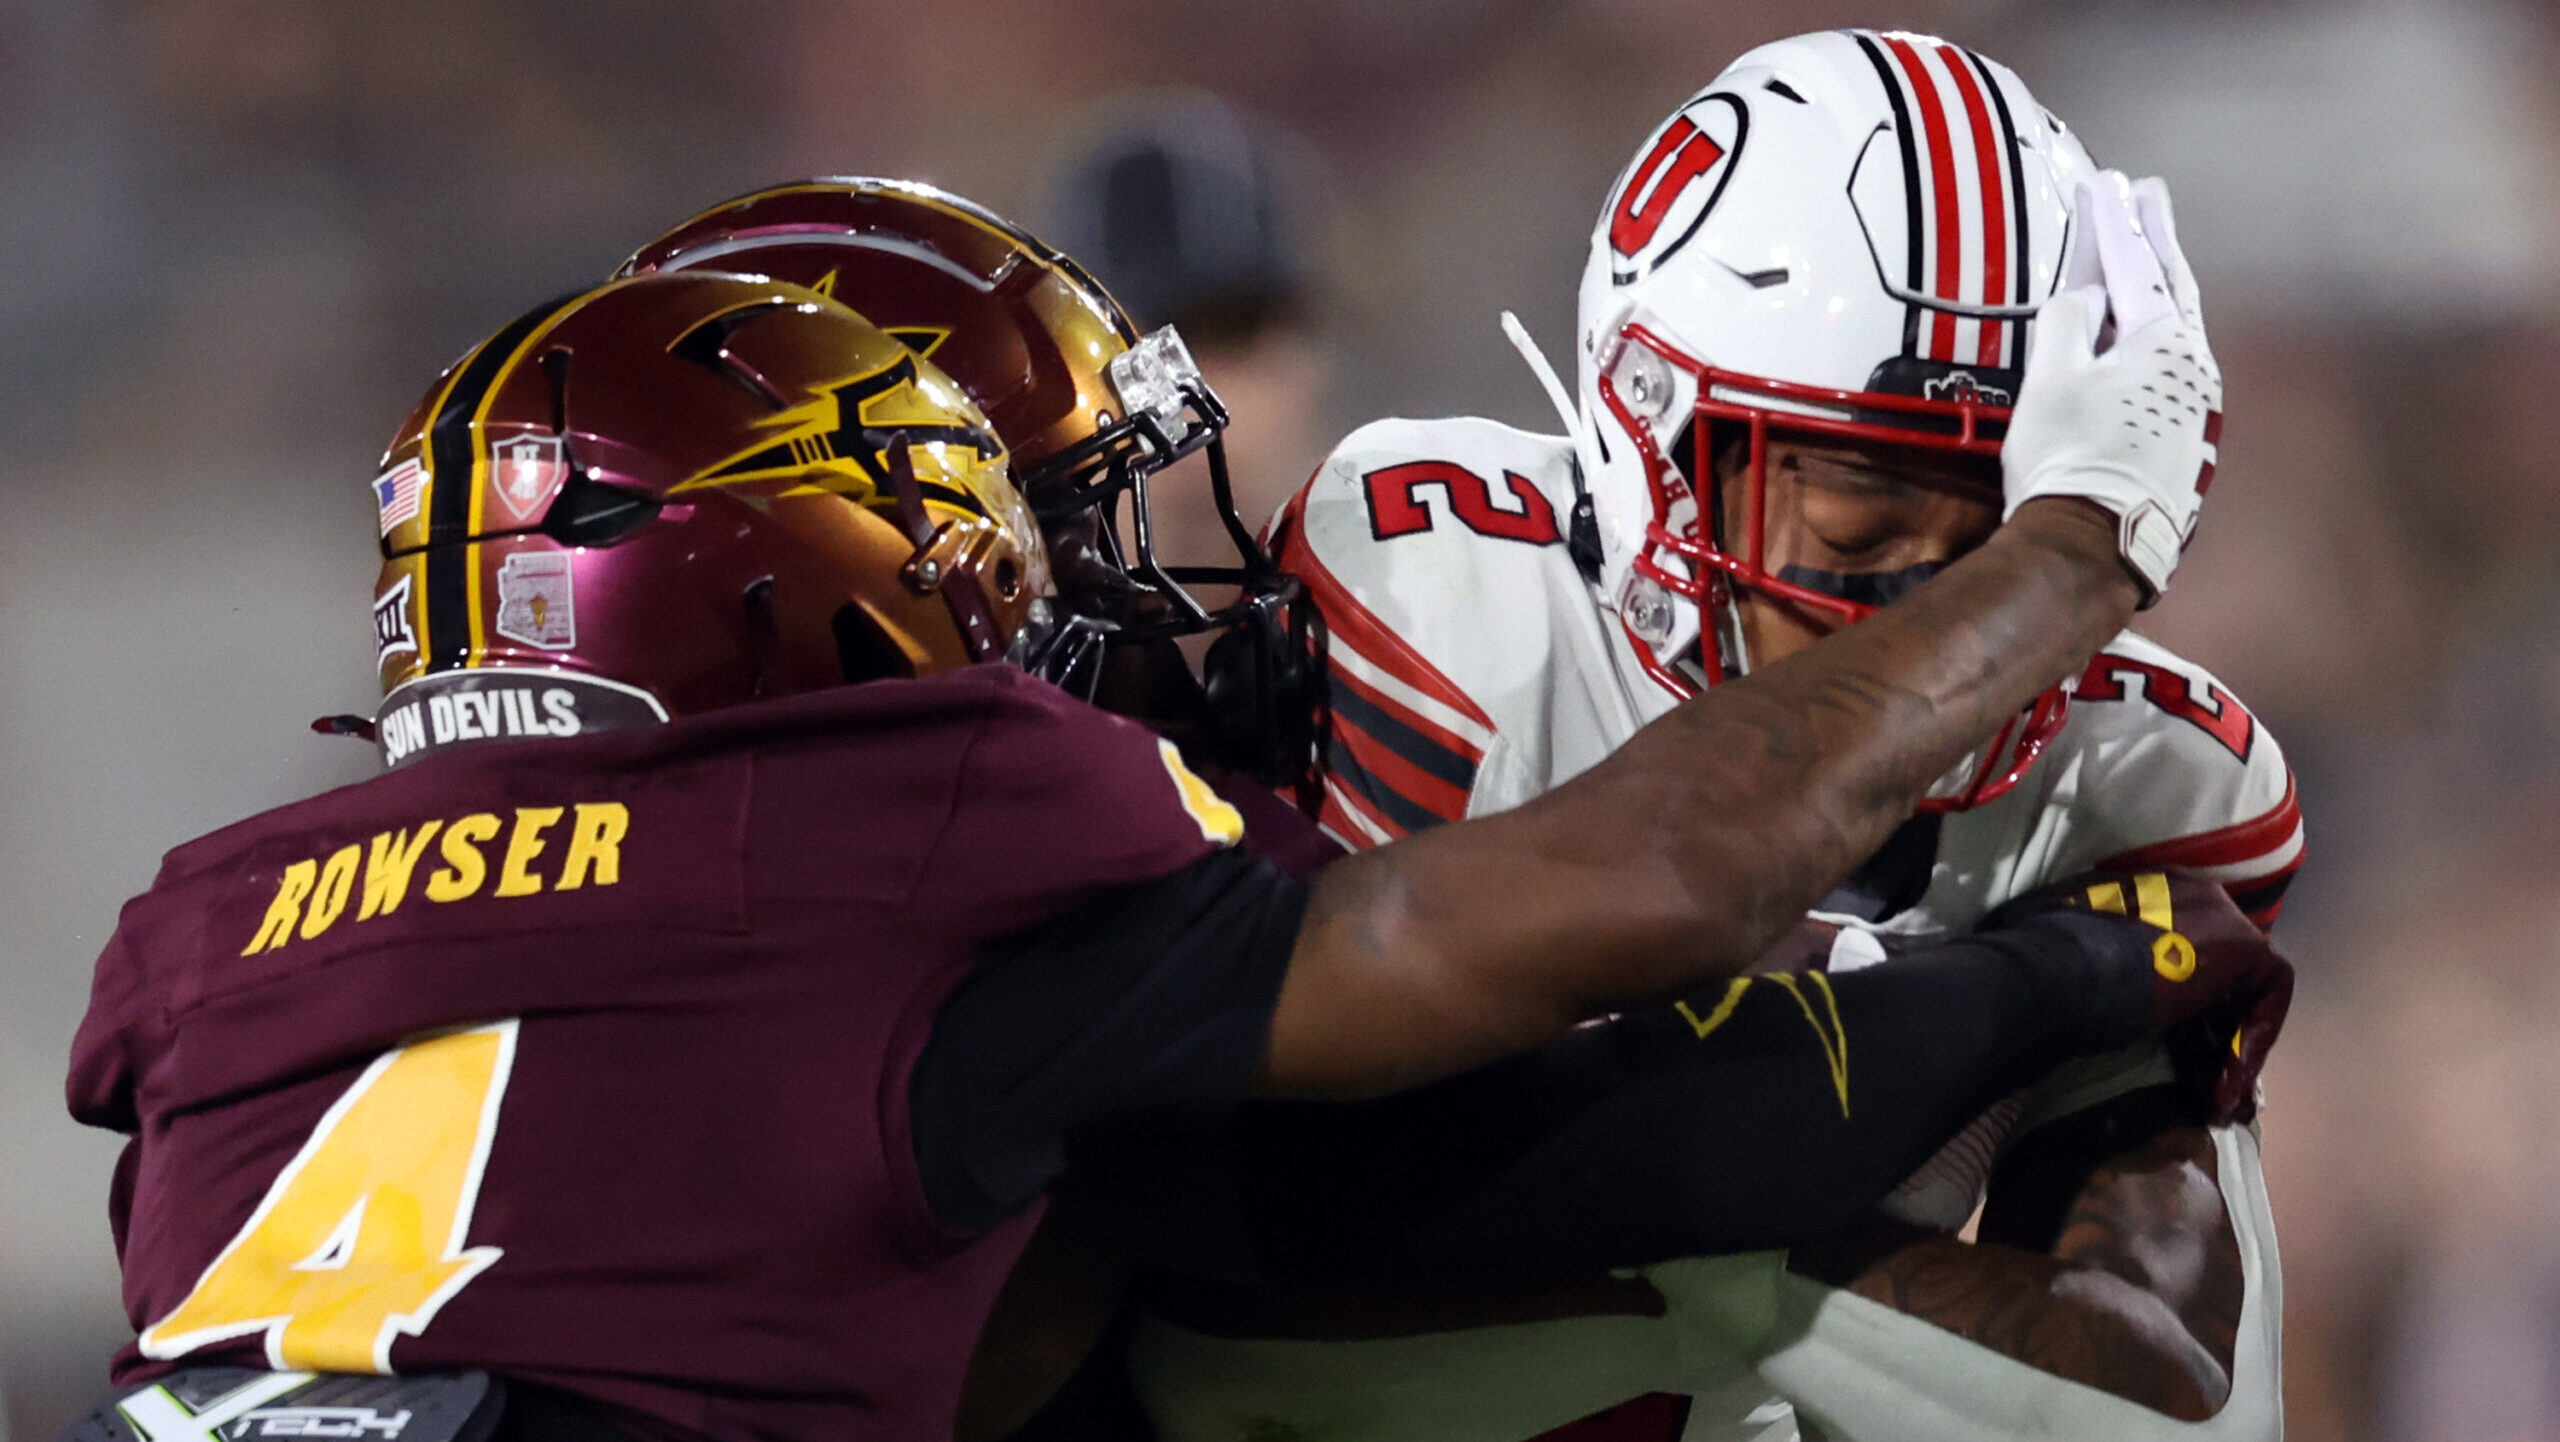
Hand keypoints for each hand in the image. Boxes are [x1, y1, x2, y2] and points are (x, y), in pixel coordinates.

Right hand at [1994, 869, 2291, 1124]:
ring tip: (2213, 1096)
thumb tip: (2020, 937)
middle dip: (2211, 1025)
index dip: (2179, 998)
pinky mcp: (2249, 952)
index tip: (2168, 1044)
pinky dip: (2251, 1045)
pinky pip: (2267, 998)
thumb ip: (2065, 938)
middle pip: (2221, 966)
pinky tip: (2223, 1088)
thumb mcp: (2049, 936)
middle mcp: (2192, 895)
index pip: (2181, 942)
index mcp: (2146, 889)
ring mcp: (2224, 920)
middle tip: (2196, 1075)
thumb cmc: (2042, 957)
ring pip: (2246, 987)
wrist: (2062, 968)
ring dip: (2231, 1046)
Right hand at [2002, 172, 2221, 606]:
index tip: (2107, 183)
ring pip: (2176, 329)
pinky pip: (2169, 368)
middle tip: (2148, 195)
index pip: (2137, 266)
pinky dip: (2152, 337)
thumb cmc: (2070, 459)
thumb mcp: (2053, 378)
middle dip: (2155, 239)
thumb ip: (2067, 321)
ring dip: (2158, 289)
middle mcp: (2193, 369)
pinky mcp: (2181, 441)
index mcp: (2164, 344)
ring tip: (2145, 262)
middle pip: (2172, 288)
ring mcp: (2193, 407)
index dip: (2116, 222)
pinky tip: (2138, 342)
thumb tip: (2085, 294)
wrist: (2092, 545)